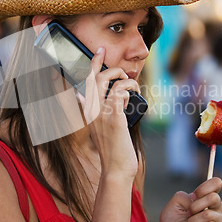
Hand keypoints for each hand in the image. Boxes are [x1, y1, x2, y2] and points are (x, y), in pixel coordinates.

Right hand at [82, 47, 139, 178]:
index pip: (86, 82)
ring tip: (133, 88)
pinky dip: (129, 89)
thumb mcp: (101, 127)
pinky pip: (120, 92)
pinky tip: (134, 97)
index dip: (93, 64)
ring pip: (109, 81)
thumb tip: (97, 97)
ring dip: (125, 79)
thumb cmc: (113, 149)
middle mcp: (92, 111)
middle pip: (95, 78)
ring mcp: (102, 114)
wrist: (116, 168)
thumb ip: (97, 111)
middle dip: (107, 65)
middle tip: (121, 69)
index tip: (99, 52)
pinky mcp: (114, 118)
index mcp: (88, 111)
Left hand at [157, 177, 221, 221]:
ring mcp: (217, 220)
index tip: (193, 196)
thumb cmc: (172, 218)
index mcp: (205, 196)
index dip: (204, 188)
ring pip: (210, 214)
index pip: (216, 183)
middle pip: (214, 198)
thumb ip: (187, 196)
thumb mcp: (175, 202)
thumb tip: (199, 201)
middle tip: (188, 213)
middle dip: (196, 206)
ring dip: (194, 220)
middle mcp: (214, 206)